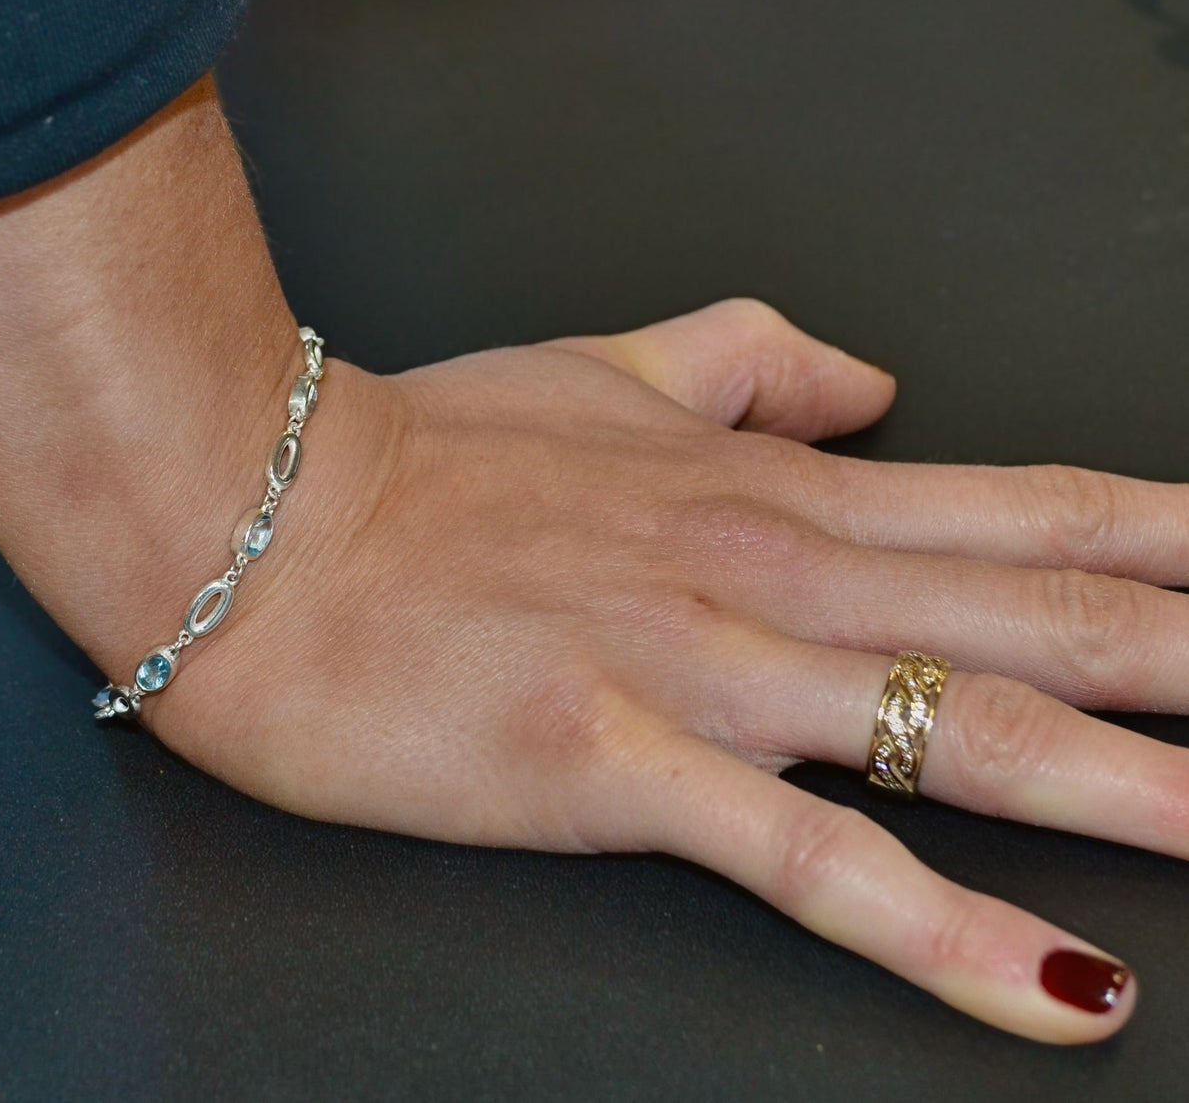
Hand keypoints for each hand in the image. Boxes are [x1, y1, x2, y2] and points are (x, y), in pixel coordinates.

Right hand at [153, 298, 1188, 1043]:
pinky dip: (939, 932)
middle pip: (1038, 621)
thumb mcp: (601, 373)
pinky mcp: (606, 765)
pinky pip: (805, 862)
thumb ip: (747, 362)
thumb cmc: (422, 453)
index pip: (1024, 509)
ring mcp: (695, 673)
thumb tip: (869, 377)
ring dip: (1133, 789)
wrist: (255, 517)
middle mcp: (765, 574)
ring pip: (959, 736)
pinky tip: (1056, 989)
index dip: (1170, 539)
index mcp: (768, 489)